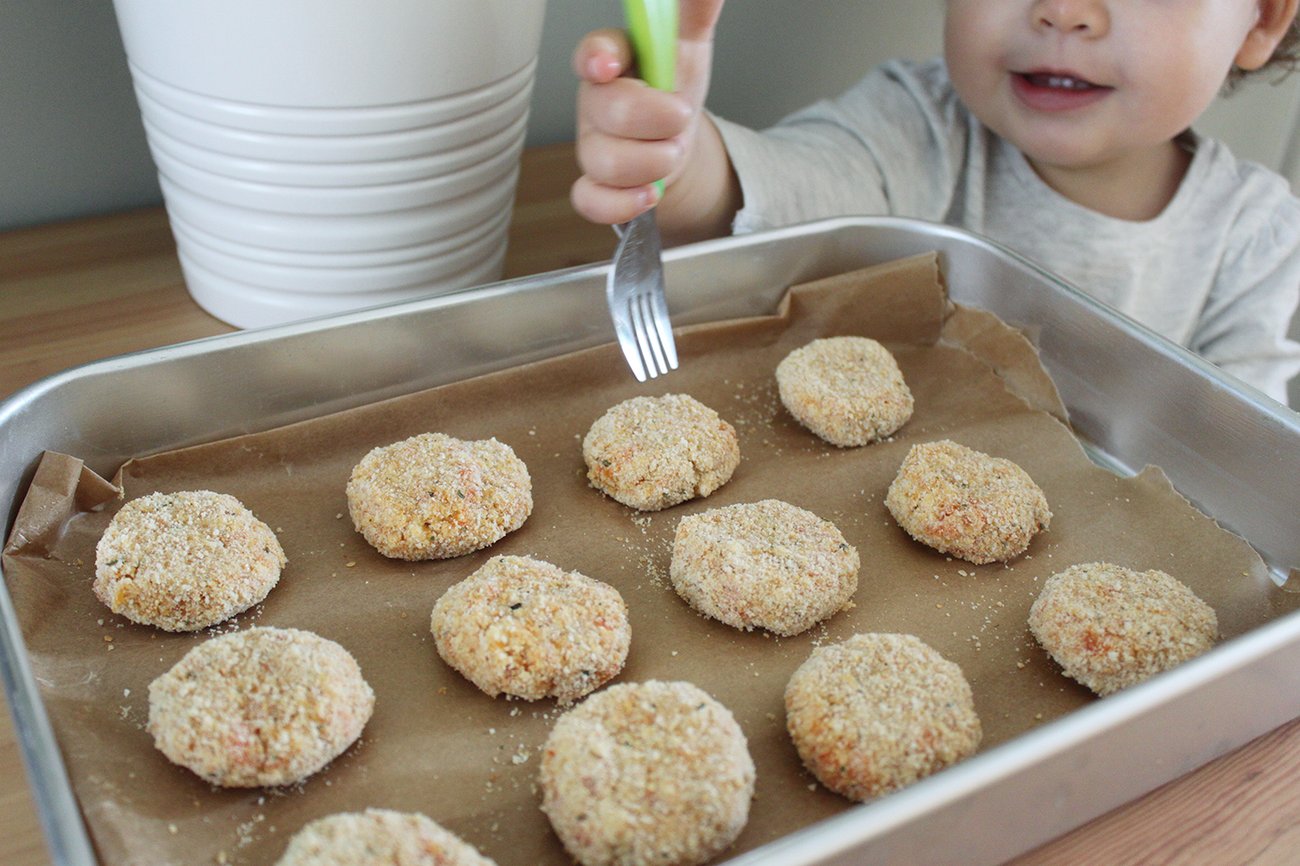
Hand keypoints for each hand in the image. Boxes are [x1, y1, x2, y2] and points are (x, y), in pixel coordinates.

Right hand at [571, 0, 726, 230]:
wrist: (675, 144)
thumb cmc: (672, 90)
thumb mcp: (688, 46)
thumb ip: (695, 10)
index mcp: (612, 61)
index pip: (594, 52)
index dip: (597, 57)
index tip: (610, 65)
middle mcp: (596, 103)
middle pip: (607, 110)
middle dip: (655, 120)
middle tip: (679, 117)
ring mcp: (593, 145)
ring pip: (604, 160)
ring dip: (651, 162)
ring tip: (671, 153)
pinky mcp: (596, 185)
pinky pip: (592, 200)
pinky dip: (622, 203)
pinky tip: (647, 195)